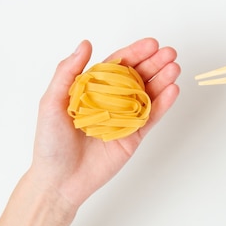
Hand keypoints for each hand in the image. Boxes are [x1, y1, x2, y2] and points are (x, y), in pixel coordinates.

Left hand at [29, 38, 180, 210]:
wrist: (60, 181)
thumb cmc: (50, 143)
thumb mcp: (51, 102)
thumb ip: (67, 72)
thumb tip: (85, 44)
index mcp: (92, 89)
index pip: (117, 65)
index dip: (135, 53)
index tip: (151, 44)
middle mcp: (111, 101)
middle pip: (137, 77)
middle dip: (154, 63)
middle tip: (170, 53)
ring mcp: (125, 118)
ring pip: (148, 95)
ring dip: (163, 81)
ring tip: (174, 68)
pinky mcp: (134, 136)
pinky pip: (151, 117)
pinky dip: (163, 104)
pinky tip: (172, 90)